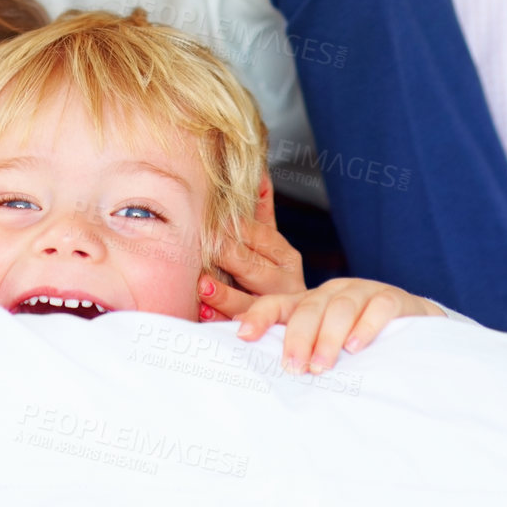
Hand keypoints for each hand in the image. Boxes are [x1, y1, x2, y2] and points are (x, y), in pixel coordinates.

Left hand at [198, 176, 304, 321]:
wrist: (305, 324)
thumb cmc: (273, 276)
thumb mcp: (271, 244)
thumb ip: (263, 211)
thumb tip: (259, 172)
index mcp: (286, 257)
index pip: (262, 237)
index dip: (238, 228)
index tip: (215, 219)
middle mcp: (285, 283)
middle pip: (253, 267)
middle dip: (228, 256)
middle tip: (205, 244)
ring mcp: (275, 311)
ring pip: (249, 302)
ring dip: (223, 294)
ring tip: (202, 284)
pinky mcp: (262, 334)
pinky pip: (238, 327)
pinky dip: (220, 320)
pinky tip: (203, 312)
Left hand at [234, 277, 443, 372]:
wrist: (416, 327)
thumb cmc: (360, 341)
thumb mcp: (327, 344)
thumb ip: (298, 350)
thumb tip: (254, 364)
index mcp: (311, 302)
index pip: (278, 303)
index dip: (259, 316)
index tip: (243, 336)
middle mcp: (333, 292)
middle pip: (308, 308)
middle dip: (297, 338)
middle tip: (293, 368)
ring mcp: (364, 291)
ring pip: (340, 307)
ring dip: (328, 338)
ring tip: (321, 367)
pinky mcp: (394, 298)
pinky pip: (378, 307)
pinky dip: (365, 326)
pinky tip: (356, 347)